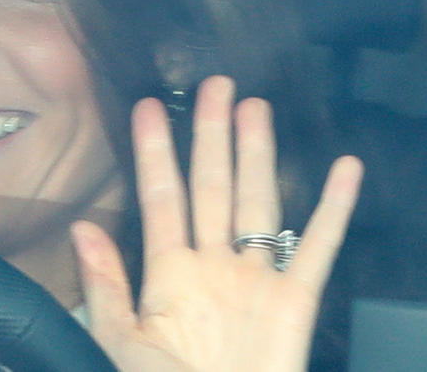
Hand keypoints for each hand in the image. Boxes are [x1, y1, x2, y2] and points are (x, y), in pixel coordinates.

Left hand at [70, 75, 362, 371]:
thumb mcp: (121, 343)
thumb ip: (105, 285)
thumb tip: (82, 228)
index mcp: (169, 274)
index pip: (160, 196)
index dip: (154, 150)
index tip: (148, 106)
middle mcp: (213, 266)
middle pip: (212, 185)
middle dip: (212, 134)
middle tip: (215, 83)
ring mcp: (255, 279)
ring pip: (259, 201)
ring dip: (258, 153)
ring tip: (256, 106)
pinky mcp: (295, 301)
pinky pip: (319, 247)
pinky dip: (334, 208)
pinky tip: (344, 169)